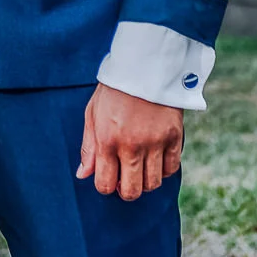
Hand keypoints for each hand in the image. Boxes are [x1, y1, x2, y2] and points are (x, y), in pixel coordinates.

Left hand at [78, 84, 182, 199]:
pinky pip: (172, 169)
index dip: (106, 186)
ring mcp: (154, 143)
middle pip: (132, 191)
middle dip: (126, 190)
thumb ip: (88, 147)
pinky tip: (156, 159)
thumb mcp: (93, 113)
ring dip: (146, 182)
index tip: (109, 177)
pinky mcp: (174, 137)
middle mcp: (131, 146)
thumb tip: (83, 175)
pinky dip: (164, 169)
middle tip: (126, 178)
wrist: (144, 64)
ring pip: (153, 184)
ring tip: (141, 168)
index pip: (105, 184)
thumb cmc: (114, 89)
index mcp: (107, 140)